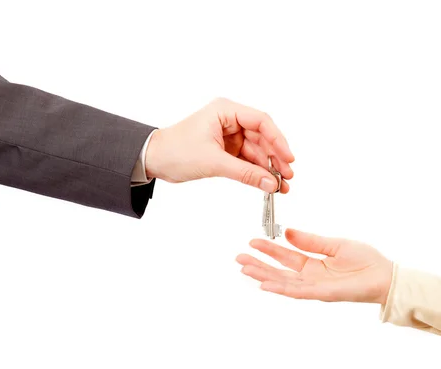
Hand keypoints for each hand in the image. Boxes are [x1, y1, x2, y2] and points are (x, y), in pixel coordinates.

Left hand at [144, 98, 293, 192]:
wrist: (152, 160)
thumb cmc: (174, 151)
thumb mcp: (213, 162)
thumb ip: (245, 173)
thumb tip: (270, 183)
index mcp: (225, 110)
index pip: (261, 121)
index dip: (278, 140)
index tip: (288, 158)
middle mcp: (229, 119)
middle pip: (262, 137)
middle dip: (275, 158)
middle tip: (287, 177)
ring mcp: (228, 135)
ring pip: (256, 150)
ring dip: (268, 168)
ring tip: (281, 186)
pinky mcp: (226, 149)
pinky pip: (247, 160)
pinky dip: (257, 172)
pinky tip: (267, 184)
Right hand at [236, 228, 393, 303]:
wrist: (384, 275)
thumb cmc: (365, 260)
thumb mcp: (334, 244)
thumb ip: (310, 240)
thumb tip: (287, 232)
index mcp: (313, 263)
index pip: (285, 256)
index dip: (269, 249)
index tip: (253, 241)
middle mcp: (310, 276)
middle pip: (279, 271)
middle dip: (258, 264)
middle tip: (239, 257)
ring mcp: (314, 286)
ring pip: (283, 281)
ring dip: (263, 275)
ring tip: (245, 268)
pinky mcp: (322, 293)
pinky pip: (297, 291)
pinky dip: (280, 288)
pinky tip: (265, 284)